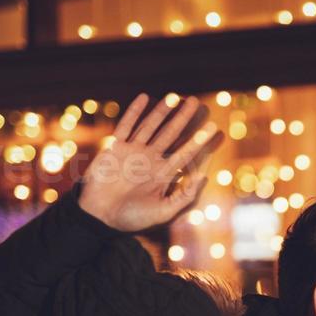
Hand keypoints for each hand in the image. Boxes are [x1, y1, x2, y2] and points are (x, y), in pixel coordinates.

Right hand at [77, 93, 220, 231]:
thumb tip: (205, 177)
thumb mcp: (165, 211)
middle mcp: (151, 160)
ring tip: (176, 97)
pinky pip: (127, 126)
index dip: (201, 141)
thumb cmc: (133, 218)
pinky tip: (145, 98)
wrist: (100, 217)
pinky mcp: (115, 148)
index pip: (187, 154)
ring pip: (151, 126)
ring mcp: (133, 152)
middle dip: (185, 118)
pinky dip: (135, 112)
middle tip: (198, 102)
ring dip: (162, 111)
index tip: (215, 128)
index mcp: (164, 175)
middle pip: (172, 134)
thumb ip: (185, 196)